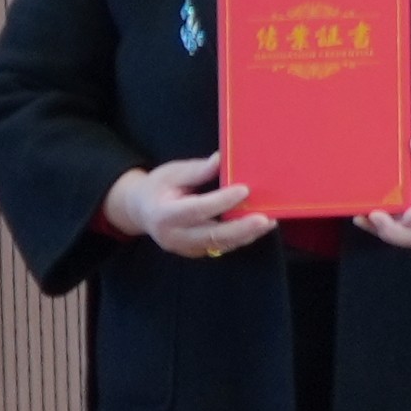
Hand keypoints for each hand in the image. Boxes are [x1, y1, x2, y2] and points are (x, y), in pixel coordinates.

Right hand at [99, 159, 267, 258]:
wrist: (141, 211)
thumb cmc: (158, 187)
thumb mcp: (172, 173)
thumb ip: (197, 170)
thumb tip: (222, 159)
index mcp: (164, 214)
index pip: (197, 209)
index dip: (221, 201)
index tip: (244, 189)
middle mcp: (174, 236)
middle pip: (211, 235)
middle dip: (241, 228)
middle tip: (265, 219)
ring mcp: (185, 248)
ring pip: (220, 244)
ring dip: (246, 234)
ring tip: (269, 222)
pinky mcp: (196, 252)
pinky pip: (221, 246)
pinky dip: (240, 238)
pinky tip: (258, 227)